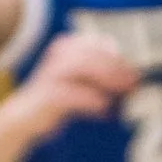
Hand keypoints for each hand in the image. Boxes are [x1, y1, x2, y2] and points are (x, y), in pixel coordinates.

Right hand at [6, 24, 137, 151]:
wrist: (26, 118)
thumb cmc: (59, 100)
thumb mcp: (82, 83)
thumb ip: (102, 77)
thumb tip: (133, 80)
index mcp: (67, 49)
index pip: (97, 42)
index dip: (118, 56)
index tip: (134, 71)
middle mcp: (58, 57)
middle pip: (92, 54)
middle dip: (117, 68)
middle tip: (134, 83)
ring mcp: (51, 74)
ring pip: (82, 67)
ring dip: (107, 79)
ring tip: (124, 92)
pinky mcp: (47, 95)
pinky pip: (71, 93)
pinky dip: (91, 100)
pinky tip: (105, 109)